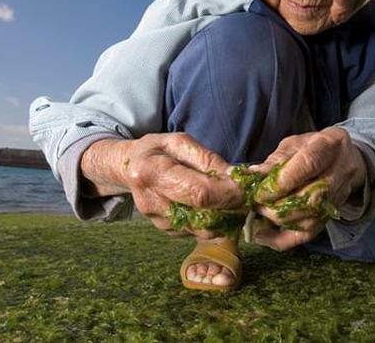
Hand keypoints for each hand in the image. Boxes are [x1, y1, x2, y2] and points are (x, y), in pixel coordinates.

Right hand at [81, 133, 242, 237]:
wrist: (128, 168)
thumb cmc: (157, 150)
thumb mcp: (180, 143)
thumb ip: (207, 159)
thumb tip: (235, 177)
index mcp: (153, 173)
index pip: (199, 192)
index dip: (228, 193)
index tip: (246, 187)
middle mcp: (152, 202)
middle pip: (203, 217)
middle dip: (231, 208)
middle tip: (244, 196)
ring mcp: (157, 221)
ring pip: (203, 230)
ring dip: (224, 218)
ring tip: (230, 199)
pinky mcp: (165, 231)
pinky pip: (197, 232)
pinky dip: (211, 221)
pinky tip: (212, 205)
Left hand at [250, 127, 366, 250]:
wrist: (346, 159)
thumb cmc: (314, 148)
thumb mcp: (294, 144)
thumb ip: (276, 160)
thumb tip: (254, 175)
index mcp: (330, 145)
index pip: (308, 165)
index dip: (282, 182)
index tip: (259, 192)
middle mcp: (340, 172)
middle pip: (311, 198)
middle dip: (277, 206)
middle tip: (256, 204)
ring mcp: (339, 197)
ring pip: (309, 219)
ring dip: (278, 221)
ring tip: (259, 214)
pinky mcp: (331, 215)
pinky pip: (309, 234)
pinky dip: (283, 239)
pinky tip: (263, 236)